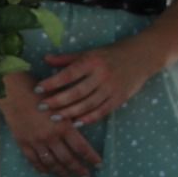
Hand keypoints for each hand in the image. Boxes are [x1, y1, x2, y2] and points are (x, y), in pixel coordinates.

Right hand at [0, 74, 101, 176]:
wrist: (13, 91)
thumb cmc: (39, 91)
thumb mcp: (61, 103)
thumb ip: (70, 118)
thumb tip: (80, 130)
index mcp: (63, 126)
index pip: (81, 147)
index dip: (91, 158)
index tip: (99, 165)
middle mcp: (51, 137)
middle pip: (68, 159)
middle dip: (79, 170)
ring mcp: (36, 142)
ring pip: (52, 163)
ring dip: (61, 172)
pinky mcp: (23, 143)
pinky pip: (34, 160)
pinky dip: (41, 168)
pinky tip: (47, 172)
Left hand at [36, 41, 155, 126]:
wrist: (141, 57)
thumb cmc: (110, 54)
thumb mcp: (88, 53)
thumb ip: (66, 59)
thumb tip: (45, 59)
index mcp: (92, 61)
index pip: (68, 74)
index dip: (52, 83)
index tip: (37, 89)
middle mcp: (102, 75)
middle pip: (76, 92)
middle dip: (57, 101)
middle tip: (42, 107)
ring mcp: (112, 88)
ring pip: (87, 104)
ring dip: (70, 112)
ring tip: (55, 117)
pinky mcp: (119, 99)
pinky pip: (101, 112)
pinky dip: (88, 118)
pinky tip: (76, 123)